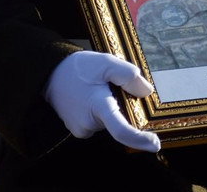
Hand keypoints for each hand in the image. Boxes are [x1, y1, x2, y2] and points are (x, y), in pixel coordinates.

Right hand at [45, 51, 159, 151]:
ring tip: (97, 89)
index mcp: (98, 106)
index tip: (155, 144)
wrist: (51, 73)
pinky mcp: (78, 130)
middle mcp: (89, 123)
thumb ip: (128, 75)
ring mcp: (82, 129)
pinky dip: (101, 111)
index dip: (139, 140)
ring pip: (109, 121)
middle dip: (124, 107)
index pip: (120, 131)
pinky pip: (99, 122)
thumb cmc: (79, 68)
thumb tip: (146, 92)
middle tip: (111, 86)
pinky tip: (91, 96)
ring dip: (110, 107)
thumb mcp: (106, 62)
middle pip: (119, 122)